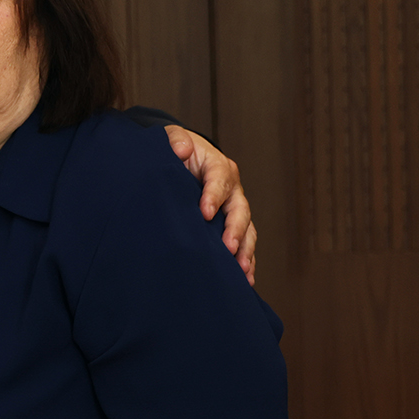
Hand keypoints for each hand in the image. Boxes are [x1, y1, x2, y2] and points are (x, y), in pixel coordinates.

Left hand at [164, 126, 255, 285]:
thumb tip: (181, 150)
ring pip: (246, 230)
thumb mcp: (172, 139)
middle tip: (228, 248)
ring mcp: (234, 209)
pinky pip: (244, 244)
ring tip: (241, 270)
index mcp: (219, 167)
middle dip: (235, 230)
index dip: (214, 196)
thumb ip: (176, 140)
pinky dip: (246, 260)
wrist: (179, 162)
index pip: (220, 179)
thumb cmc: (176, 151)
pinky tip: (245, 279)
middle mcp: (232, 189)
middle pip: (239, 209)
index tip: (205, 213)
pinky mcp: (232, 225)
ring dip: (245, 250)